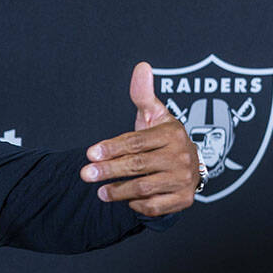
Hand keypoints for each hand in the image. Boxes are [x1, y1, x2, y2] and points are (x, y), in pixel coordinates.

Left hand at [79, 62, 199, 216]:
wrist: (188, 167)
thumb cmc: (163, 139)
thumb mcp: (155, 115)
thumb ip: (143, 95)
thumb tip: (141, 67)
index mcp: (172, 134)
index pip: (136, 141)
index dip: (111, 147)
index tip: (89, 154)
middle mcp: (181, 156)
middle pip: (138, 165)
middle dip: (108, 170)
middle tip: (85, 174)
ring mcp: (184, 179)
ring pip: (144, 187)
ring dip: (118, 191)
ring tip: (99, 191)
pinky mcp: (183, 199)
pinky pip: (154, 205)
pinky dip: (137, 205)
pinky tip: (125, 201)